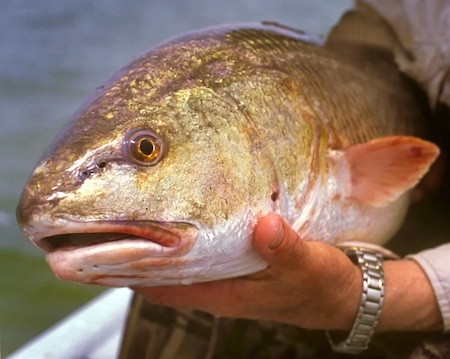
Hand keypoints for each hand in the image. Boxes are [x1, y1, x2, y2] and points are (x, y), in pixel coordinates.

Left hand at [133, 214, 441, 330]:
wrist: (343, 294)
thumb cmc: (325, 285)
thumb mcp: (310, 267)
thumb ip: (287, 250)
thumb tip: (264, 226)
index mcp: (226, 292)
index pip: (164, 285)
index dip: (131, 270)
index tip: (102, 248)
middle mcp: (219, 286)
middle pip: (163, 272)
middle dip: (135, 251)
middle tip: (107, 222)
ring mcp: (227, 275)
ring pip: (179, 261)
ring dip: (158, 241)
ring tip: (133, 212)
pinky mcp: (238, 263)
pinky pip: (200, 251)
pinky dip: (184, 235)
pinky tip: (181, 215)